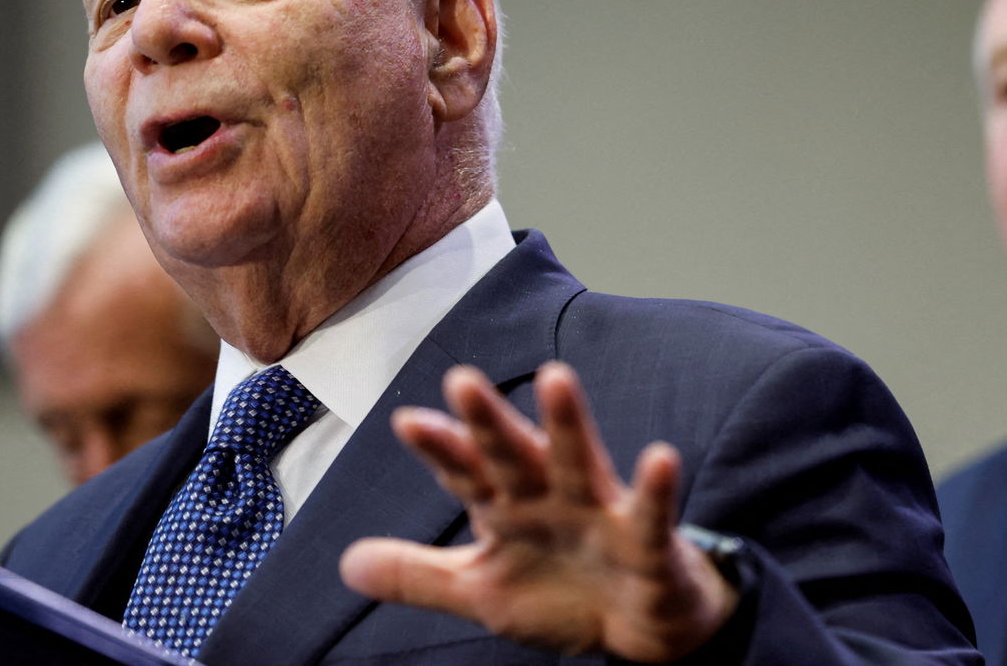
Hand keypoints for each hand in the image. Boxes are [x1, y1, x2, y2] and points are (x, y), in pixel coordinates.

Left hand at [339, 361, 739, 661]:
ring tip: (556, 377)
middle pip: (516, 455)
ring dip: (568, 424)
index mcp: (510, 507)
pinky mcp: (648, 541)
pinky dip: (655, 489)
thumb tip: (346, 562)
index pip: (467, 472)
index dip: (441, 449)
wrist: (644, 628)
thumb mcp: (483, 591)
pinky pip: (650, 514)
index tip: (408, 422)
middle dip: (489, 423)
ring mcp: (601, 514)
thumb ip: (419, 575)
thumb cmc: (566, 593)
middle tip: (460, 380)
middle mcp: (552, 498)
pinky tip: (660, 457)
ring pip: (581, 462)